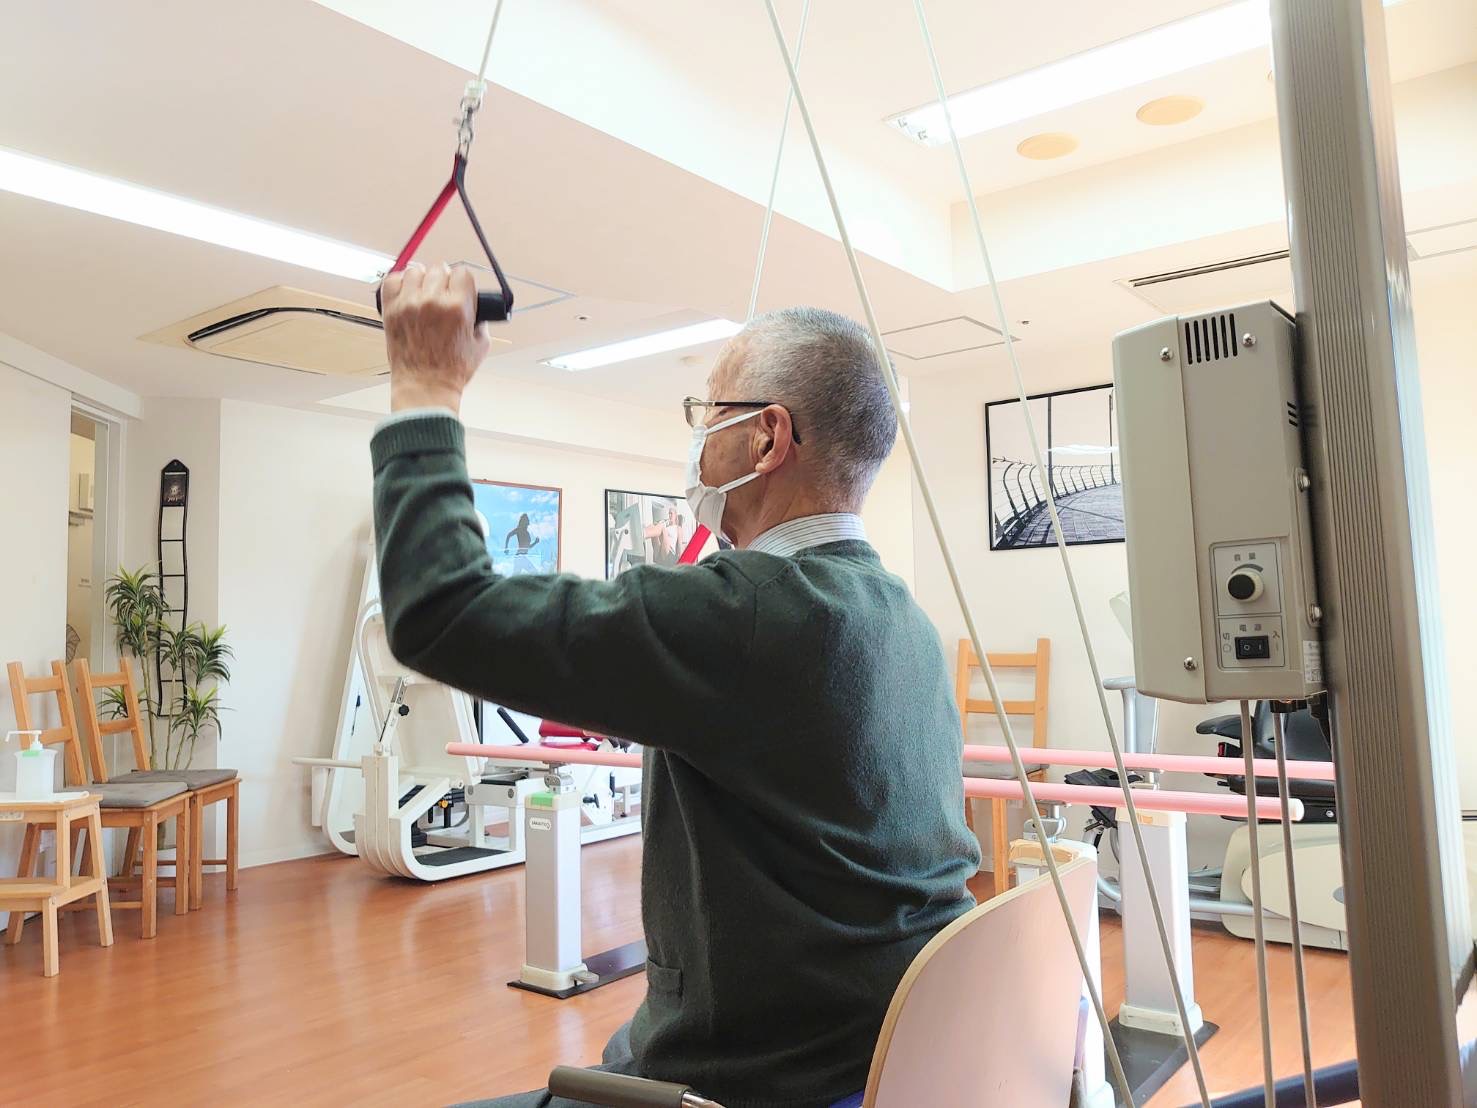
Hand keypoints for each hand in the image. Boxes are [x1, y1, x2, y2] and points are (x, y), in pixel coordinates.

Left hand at [381, 262, 491, 414]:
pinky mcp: (391, 310)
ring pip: (416, 270)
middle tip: (443, 294)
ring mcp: (409, 305)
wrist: (425, 386)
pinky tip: (407, 294)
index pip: (462, 272)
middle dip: (444, 280)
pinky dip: (399, 283)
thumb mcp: (481, 344)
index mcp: (458, 308)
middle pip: (439, 268)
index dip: (463, 281)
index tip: (460, 289)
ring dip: (422, 279)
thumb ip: (480, 319)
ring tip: (424, 294)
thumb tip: (473, 303)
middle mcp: (432, 302)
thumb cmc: (452, 370)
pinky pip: (392, 280)